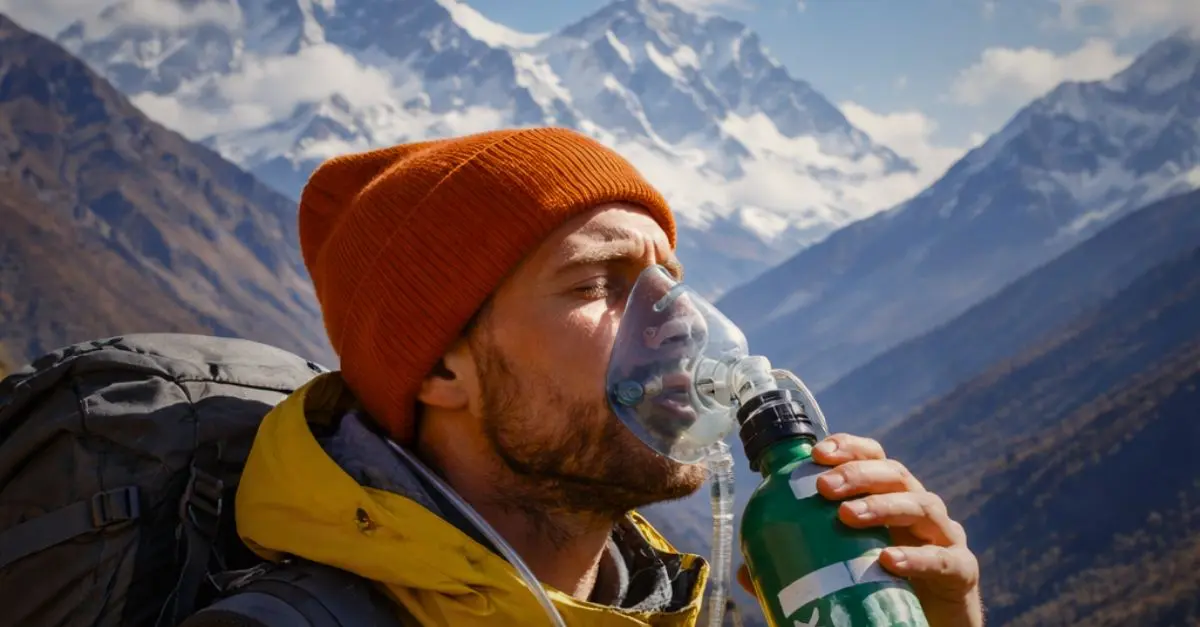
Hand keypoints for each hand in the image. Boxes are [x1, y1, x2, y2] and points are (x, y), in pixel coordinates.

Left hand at [736, 433, 982, 626]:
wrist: (928, 624)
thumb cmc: (884, 586)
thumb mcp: (843, 568)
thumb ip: (801, 564)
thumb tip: (747, 571)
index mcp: (890, 498)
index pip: (874, 457)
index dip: (849, 447)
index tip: (816, 453)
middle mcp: (919, 509)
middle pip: (895, 474)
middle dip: (858, 473)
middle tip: (823, 487)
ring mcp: (944, 536)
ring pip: (921, 505)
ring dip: (882, 505)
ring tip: (847, 516)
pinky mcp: (961, 571)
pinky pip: (943, 558)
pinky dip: (916, 557)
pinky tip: (887, 562)